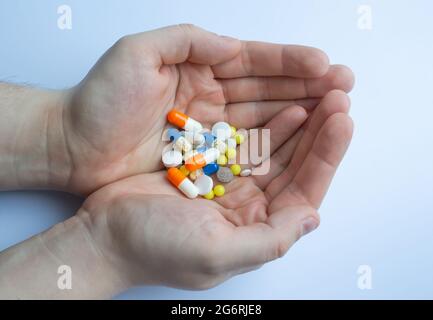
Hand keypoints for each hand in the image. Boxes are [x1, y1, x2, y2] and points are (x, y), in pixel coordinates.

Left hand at [62, 24, 352, 193]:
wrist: (74, 146)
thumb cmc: (100, 99)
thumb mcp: (140, 52)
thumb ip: (190, 42)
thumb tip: (235, 48)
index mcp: (198, 67)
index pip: (253, 62)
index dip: (290, 63)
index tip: (325, 66)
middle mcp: (210, 96)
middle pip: (267, 90)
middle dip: (306, 88)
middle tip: (343, 88)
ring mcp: (210, 129)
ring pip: (263, 118)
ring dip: (299, 114)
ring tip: (333, 111)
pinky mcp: (205, 158)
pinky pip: (246, 147)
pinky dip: (274, 143)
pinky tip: (299, 138)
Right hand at [78, 89, 352, 289]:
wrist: (105, 234)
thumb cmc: (156, 248)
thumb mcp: (216, 253)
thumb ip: (269, 240)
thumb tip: (312, 218)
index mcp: (257, 229)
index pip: (304, 190)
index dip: (326, 155)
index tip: (342, 120)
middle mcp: (250, 207)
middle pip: (296, 165)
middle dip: (319, 132)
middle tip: (338, 96)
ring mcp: (231, 184)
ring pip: (276, 150)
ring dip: (299, 123)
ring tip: (319, 94)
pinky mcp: (211, 166)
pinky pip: (248, 142)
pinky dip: (267, 125)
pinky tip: (284, 107)